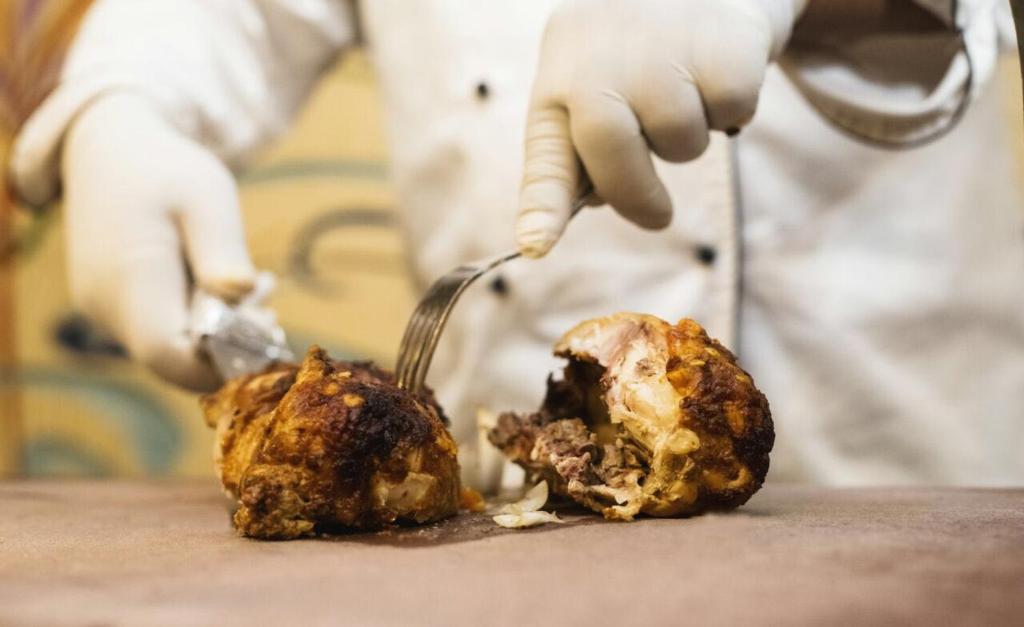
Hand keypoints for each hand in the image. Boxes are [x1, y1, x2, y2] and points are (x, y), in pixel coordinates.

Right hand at [61, 93, 256, 389]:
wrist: (108, 149)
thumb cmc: (165, 168)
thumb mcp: (207, 196)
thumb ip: (222, 250)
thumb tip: (242, 292)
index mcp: (128, 277)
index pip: (169, 354)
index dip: (221, 359)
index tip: (266, 330)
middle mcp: (106, 308)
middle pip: (173, 362)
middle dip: (228, 348)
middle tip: (268, 309)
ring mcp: (103, 313)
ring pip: (168, 352)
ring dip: (216, 334)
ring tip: (248, 288)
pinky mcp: (112, 311)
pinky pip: (160, 335)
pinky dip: (197, 323)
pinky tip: (220, 287)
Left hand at [516, 0, 806, 256]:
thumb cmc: (639, 52)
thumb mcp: (599, 86)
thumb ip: (590, 147)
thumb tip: (592, 204)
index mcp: (560, 82)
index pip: (548, 157)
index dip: (542, 206)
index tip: (534, 245)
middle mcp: (601, 63)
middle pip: (613, 158)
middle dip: (637, 198)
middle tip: (657, 217)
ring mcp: (661, 52)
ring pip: (681, 145)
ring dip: (690, 140)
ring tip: (687, 88)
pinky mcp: (720, 46)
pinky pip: (732, 115)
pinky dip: (733, 109)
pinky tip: (717, 68)